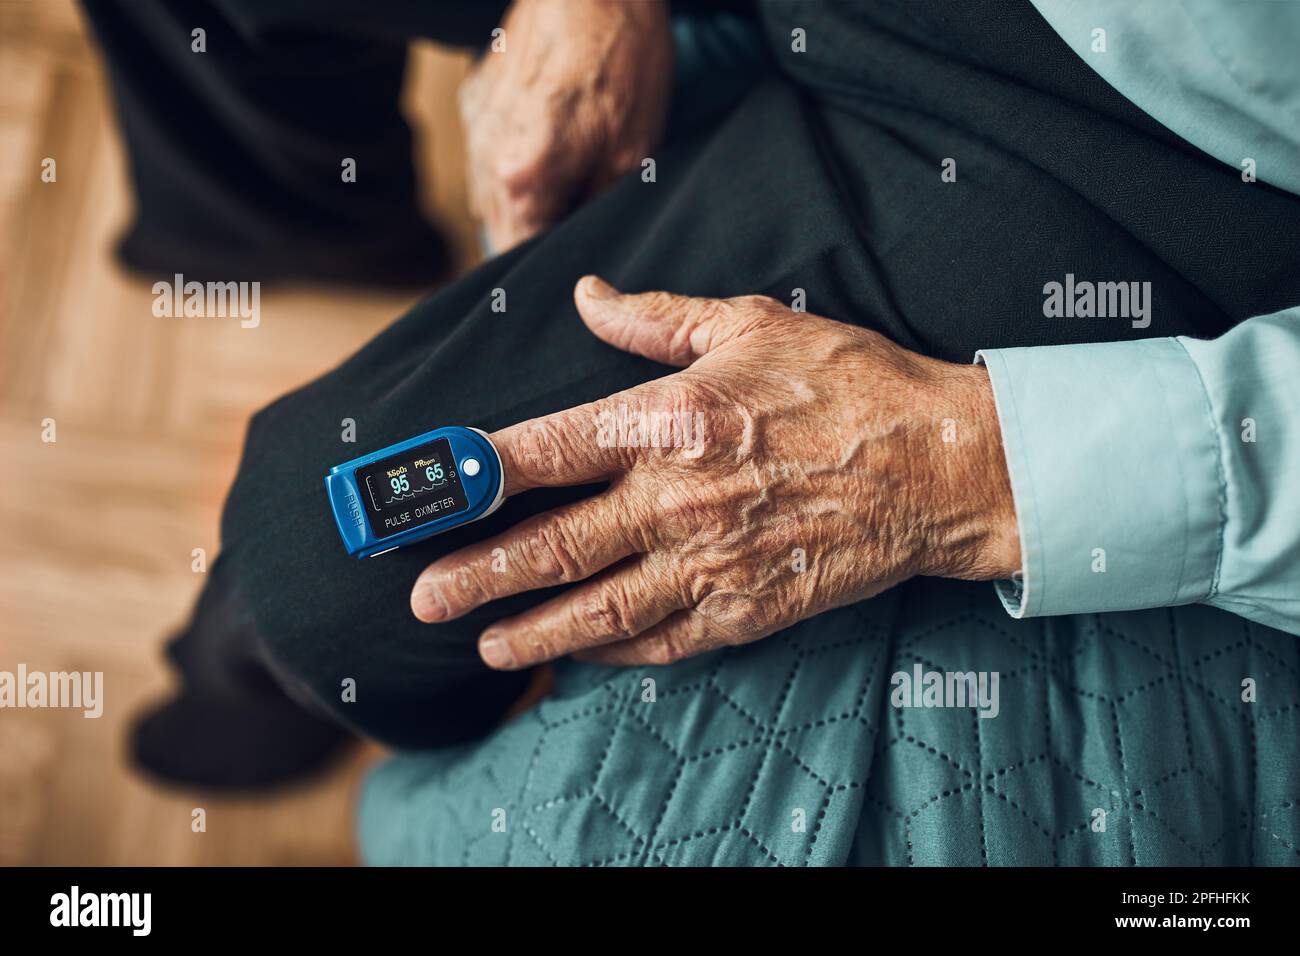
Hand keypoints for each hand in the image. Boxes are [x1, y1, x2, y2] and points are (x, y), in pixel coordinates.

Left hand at [411, 278, 1020, 667]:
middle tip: (423, 597)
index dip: (471, 476)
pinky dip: (615, 652)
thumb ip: (656, 319)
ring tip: (485, 644)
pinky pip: (664, 640)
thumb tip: (587, 296)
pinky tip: (582, 656)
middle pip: (554, 547)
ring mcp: (711, 563)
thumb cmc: (849, 384)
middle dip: (478, 575)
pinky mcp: (747, 608)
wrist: (939, 464)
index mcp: (669, 422)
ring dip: (533, 631)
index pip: (544, 452)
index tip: (421, 493)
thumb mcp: (750, 324)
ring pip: (599, 610)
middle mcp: (678, 499)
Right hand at [459, 0, 672, 251]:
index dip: (549, 266)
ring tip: (566, 181)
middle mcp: (484, 158)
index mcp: (521, 181)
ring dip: (524, 199)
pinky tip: (549, 143)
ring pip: (491, 192)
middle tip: (577, 223)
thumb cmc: (620, 59)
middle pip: (502, 228)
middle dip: (537, 234)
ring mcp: (475, 125)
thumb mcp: (630, 152)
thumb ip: (597, 210)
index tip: (575, 266)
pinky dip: (515, 161)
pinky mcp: (476, 97)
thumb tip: (588, 243)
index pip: (520, 257)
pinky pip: (489, 152)